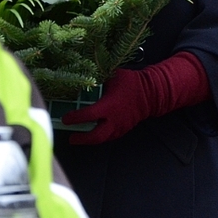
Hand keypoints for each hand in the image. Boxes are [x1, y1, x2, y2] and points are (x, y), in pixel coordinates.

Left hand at [61, 52, 208, 144]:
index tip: (66, 118)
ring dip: (90, 140)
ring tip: (80, 138)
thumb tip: (84, 80)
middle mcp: (114, 119)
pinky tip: (95, 134)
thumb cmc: (133, 82)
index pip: (88, 115)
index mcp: (110, 105)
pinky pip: (111, 136)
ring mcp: (120, 126)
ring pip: (103, 139)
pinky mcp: (125, 129)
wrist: (152, 93)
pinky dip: (101, 137)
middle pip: (95, 136)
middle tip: (71, 137)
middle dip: (81, 139)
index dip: (75, 118)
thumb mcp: (114, 76)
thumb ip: (99, 80)